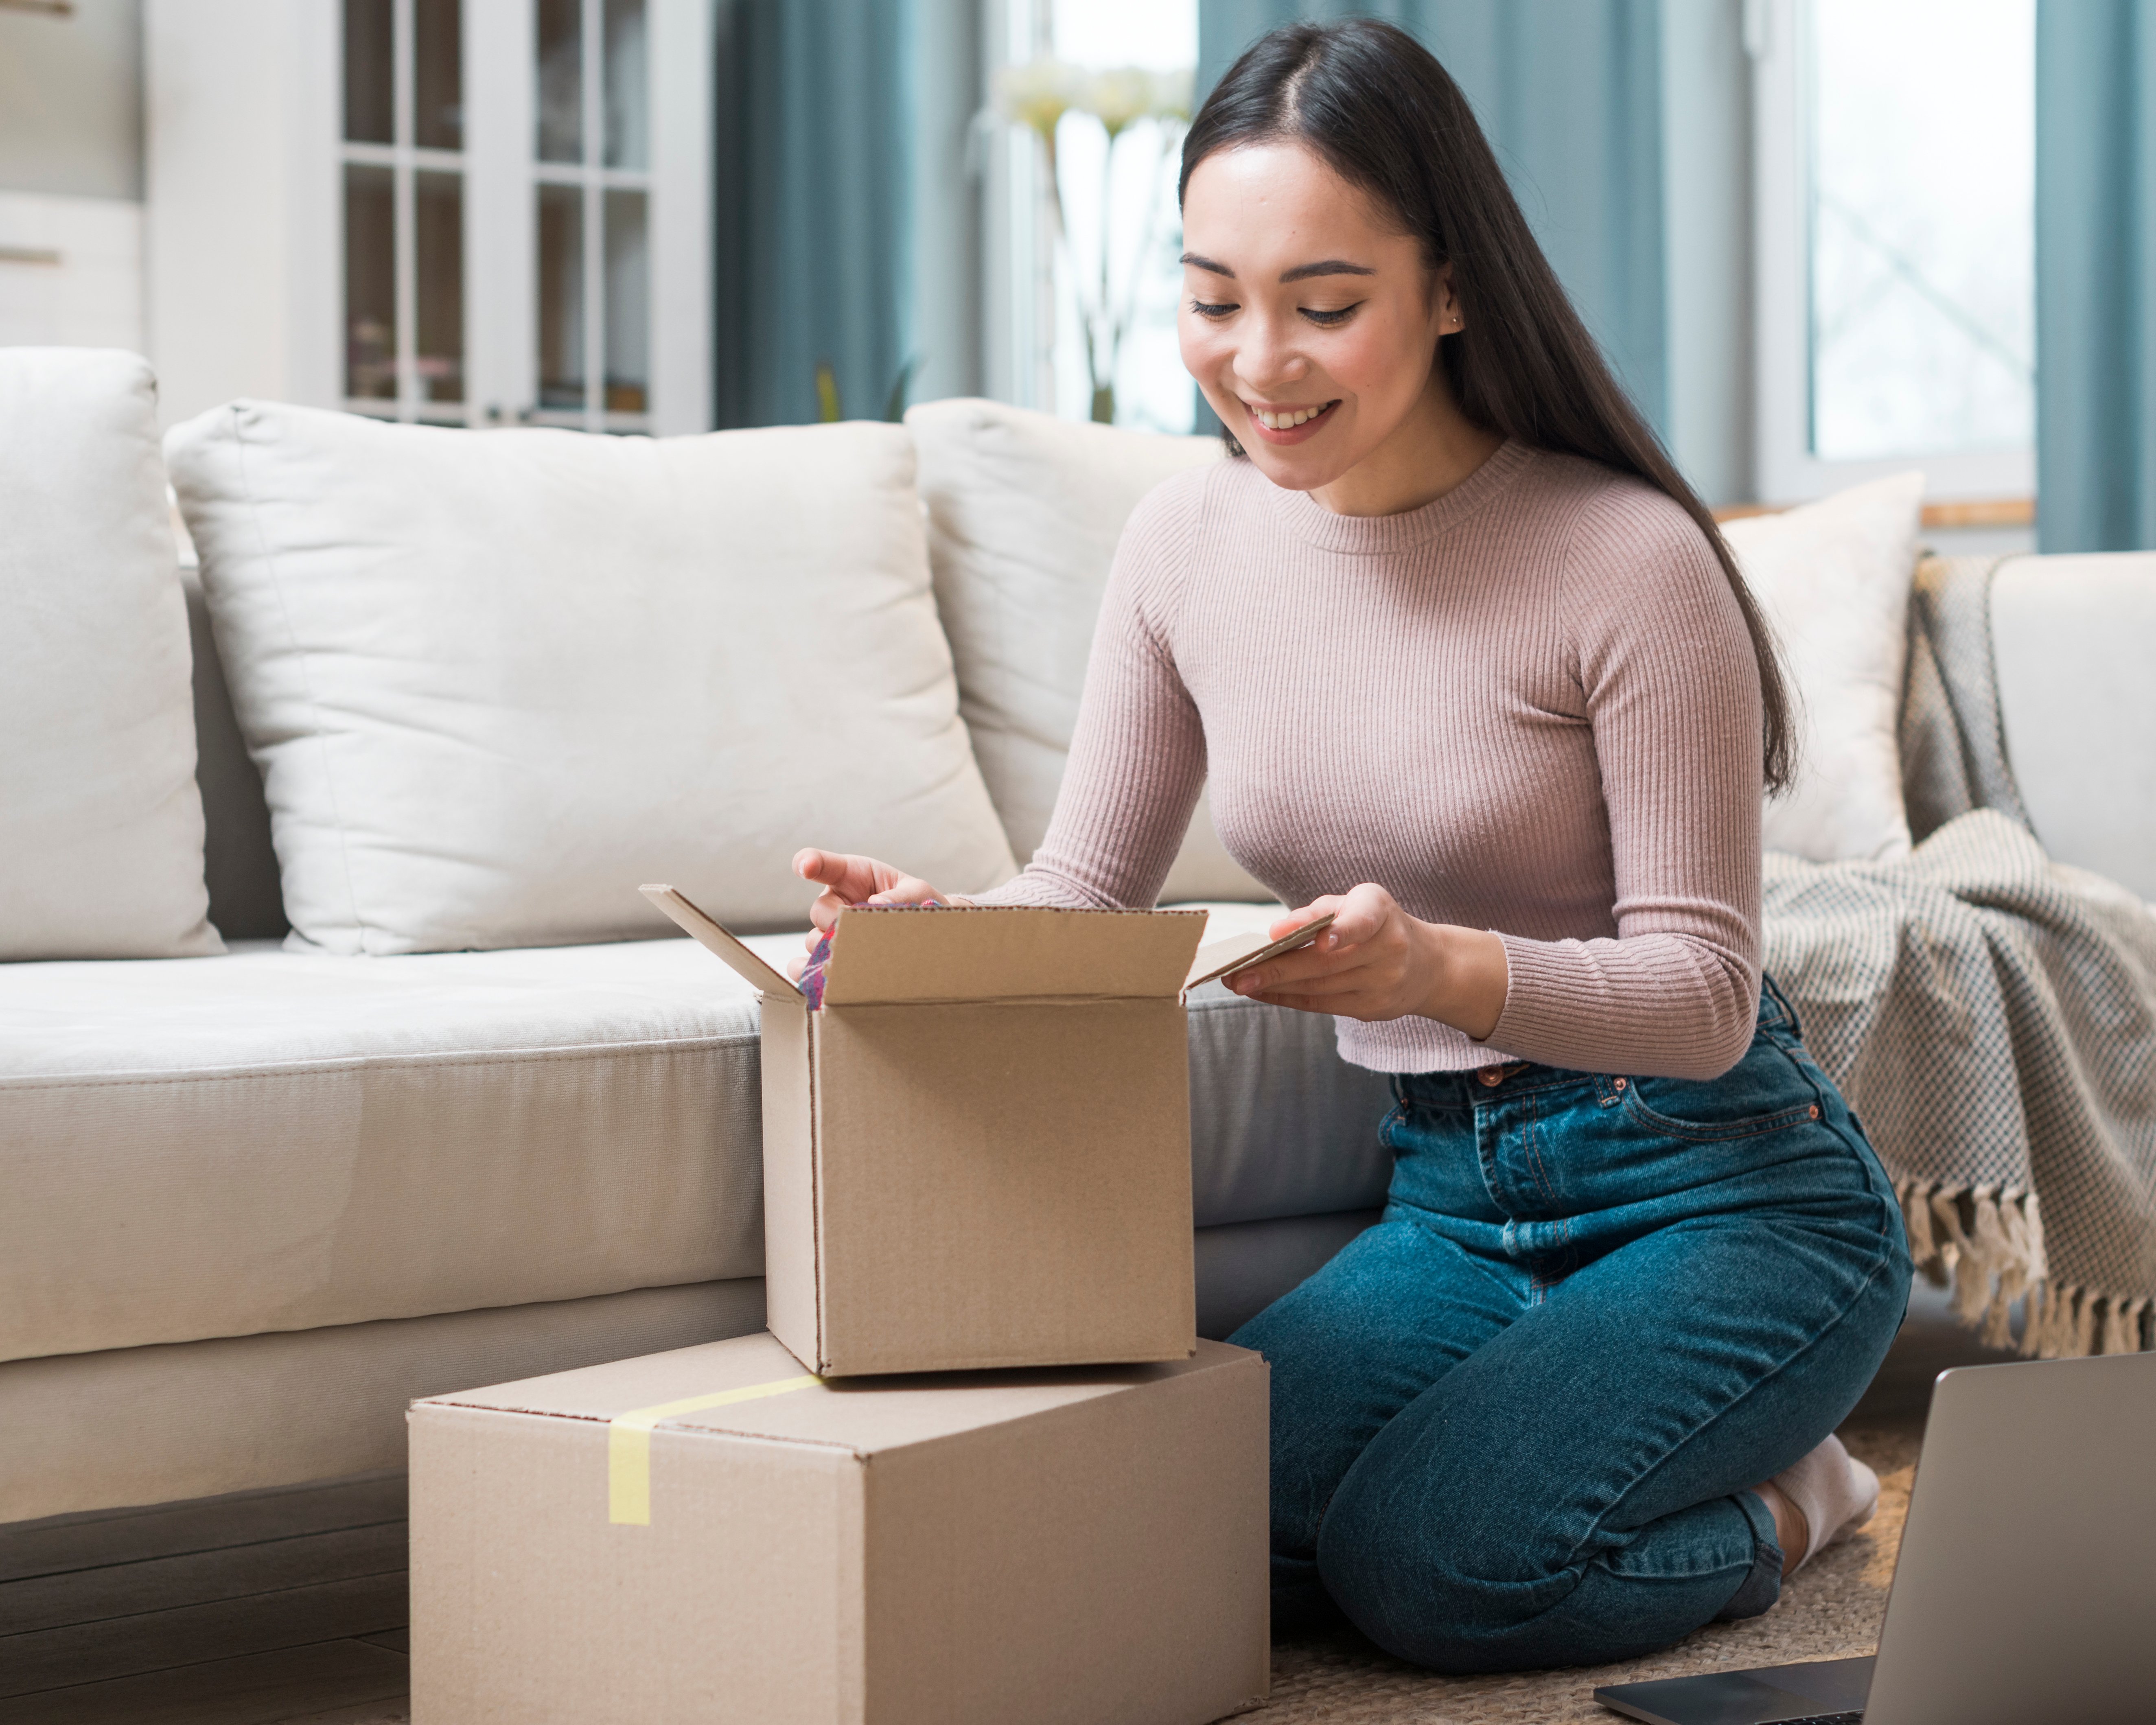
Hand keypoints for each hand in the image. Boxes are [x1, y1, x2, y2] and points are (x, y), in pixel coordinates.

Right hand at [787, 849, 953, 977]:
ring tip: (864, 952)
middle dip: (837, 923)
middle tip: (865, 930)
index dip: (811, 862)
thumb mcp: (917, 892)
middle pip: (819, 911)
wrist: (924, 934)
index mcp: (851, 875)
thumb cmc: (917, 905)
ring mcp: (828, 928)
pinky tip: (829, 975)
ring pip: (813, 940)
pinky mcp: (828, 954)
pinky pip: (807, 964)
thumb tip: (876, 903)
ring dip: (834, 948)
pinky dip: (814, 970)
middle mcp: (834, 900)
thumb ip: (901, 894)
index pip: (824, 864)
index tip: (807, 866)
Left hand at [1227, 883, 1507, 1037]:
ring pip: (1320, 988)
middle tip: (1236, 973)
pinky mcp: (1374, 1009)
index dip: (1342, 930)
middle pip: (1326, 964)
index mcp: (1382, 912)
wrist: (1426, 964)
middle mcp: (1389, 948)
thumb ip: (1316, 913)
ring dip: (1275, 987)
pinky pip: (1322, 1005)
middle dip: (1278, 969)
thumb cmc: (1375, 924)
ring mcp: (1384, 983)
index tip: (1320, 940)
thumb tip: (1276, 934)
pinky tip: (1262, 992)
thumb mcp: (1354, 904)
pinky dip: (1288, 999)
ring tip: (1239, 983)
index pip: (1364, 920)